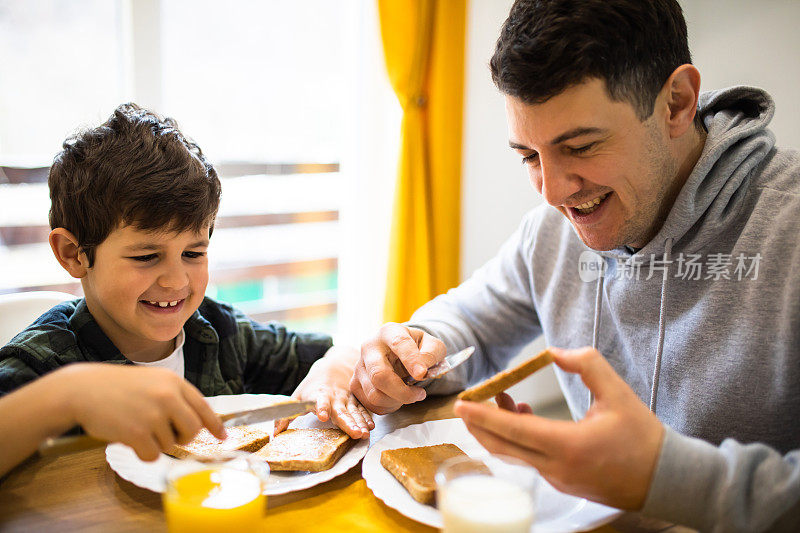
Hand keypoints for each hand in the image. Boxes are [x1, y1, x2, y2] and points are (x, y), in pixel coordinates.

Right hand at [63, 364, 224, 461]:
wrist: (83, 389)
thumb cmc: (117, 387)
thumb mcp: (152, 381)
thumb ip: (175, 397)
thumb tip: (197, 421)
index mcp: (174, 382)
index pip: (203, 406)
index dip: (214, 424)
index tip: (221, 436)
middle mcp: (168, 396)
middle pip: (193, 430)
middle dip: (184, 437)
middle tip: (169, 435)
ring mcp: (153, 414)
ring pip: (171, 444)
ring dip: (156, 443)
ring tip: (137, 427)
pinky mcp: (137, 432)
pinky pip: (152, 455)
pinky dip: (143, 452)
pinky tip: (130, 438)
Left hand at [276, 346, 373, 438]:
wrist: (335, 366)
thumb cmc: (314, 385)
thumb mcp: (298, 396)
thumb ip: (286, 414)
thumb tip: (275, 432)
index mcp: (319, 395)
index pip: (320, 401)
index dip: (322, 408)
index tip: (322, 416)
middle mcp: (335, 397)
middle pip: (341, 410)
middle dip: (347, 422)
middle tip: (353, 432)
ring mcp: (348, 399)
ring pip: (354, 412)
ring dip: (359, 423)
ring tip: (363, 433)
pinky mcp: (357, 401)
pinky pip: (363, 410)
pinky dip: (367, 418)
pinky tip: (370, 426)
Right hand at [349, 323, 446, 413]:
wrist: (398, 352)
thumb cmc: (416, 348)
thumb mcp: (432, 344)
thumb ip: (432, 353)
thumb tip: (422, 370)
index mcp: (389, 332)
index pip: (398, 344)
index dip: (411, 360)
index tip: (422, 374)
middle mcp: (369, 347)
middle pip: (379, 375)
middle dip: (402, 392)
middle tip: (420, 394)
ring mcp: (359, 366)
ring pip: (374, 394)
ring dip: (397, 401)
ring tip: (410, 395)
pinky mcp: (355, 384)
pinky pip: (371, 404)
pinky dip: (389, 406)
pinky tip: (397, 398)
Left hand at [454, 347, 664, 509]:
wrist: (666, 480)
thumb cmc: (643, 437)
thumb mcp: (618, 393)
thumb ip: (587, 365)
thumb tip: (556, 352)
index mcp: (567, 445)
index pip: (513, 431)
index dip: (483, 416)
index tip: (460, 405)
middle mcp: (556, 467)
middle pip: (502, 447)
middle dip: (479, 424)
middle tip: (468, 403)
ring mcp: (557, 479)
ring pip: (514, 454)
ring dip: (500, 430)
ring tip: (503, 399)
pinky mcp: (562, 483)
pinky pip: (528, 460)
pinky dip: (517, 440)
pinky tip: (525, 418)